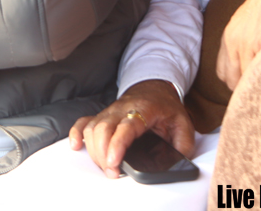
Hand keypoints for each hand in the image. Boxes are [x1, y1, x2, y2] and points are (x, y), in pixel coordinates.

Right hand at [68, 80, 194, 178]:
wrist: (155, 88)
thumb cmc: (167, 108)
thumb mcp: (183, 123)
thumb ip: (183, 144)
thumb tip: (177, 162)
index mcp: (143, 109)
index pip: (126, 127)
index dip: (117, 145)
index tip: (114, 162)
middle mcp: (122, 109)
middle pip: (104, 128)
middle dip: (103, 154)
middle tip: (112, 172)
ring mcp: (110, 111)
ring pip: (92, 128)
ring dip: (94, 150)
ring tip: (105, 166)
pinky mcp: (102, 115)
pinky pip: (84, 122)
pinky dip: (77, 133)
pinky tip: (76, 146)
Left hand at [216, 0, 260, 90]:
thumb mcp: (245, 24)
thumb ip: (241, 45)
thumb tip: (246, 68)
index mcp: (228, 38)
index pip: (223, 73)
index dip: (235, 84)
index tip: (247, 87)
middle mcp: (235, 42)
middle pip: (233, 81)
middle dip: (246, 90)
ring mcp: (250, 43)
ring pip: (249, 79)